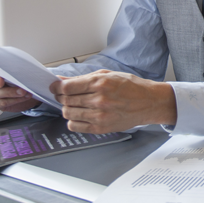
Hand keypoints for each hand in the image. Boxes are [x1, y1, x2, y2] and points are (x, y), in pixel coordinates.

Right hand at [0, 59, 42, 112]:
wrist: (22, 90)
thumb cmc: (15, 76)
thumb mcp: (13, 67)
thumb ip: (9, 65)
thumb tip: (14, 64)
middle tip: (2, 82)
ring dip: (10, 92)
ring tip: (22, 91)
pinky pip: (0, 103)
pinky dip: (13, 100)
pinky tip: (22, 97)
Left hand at [50, 69, 176, 133]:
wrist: (149, 102)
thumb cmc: (131, 87)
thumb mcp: (108, 75)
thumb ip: (83, 78)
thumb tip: (62, 81)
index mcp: (101, 83)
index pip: (67, 87)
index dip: (57, 87)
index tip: (55, 87)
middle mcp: (99, 99)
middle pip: (66, 100)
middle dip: (62, 97)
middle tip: (65, 95)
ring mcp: (100, 115)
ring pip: (68, 114)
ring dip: (67, 108)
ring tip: (74, 105)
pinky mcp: (101, 127)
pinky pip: (75, 126)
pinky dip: (72, 121)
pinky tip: (79, 115)